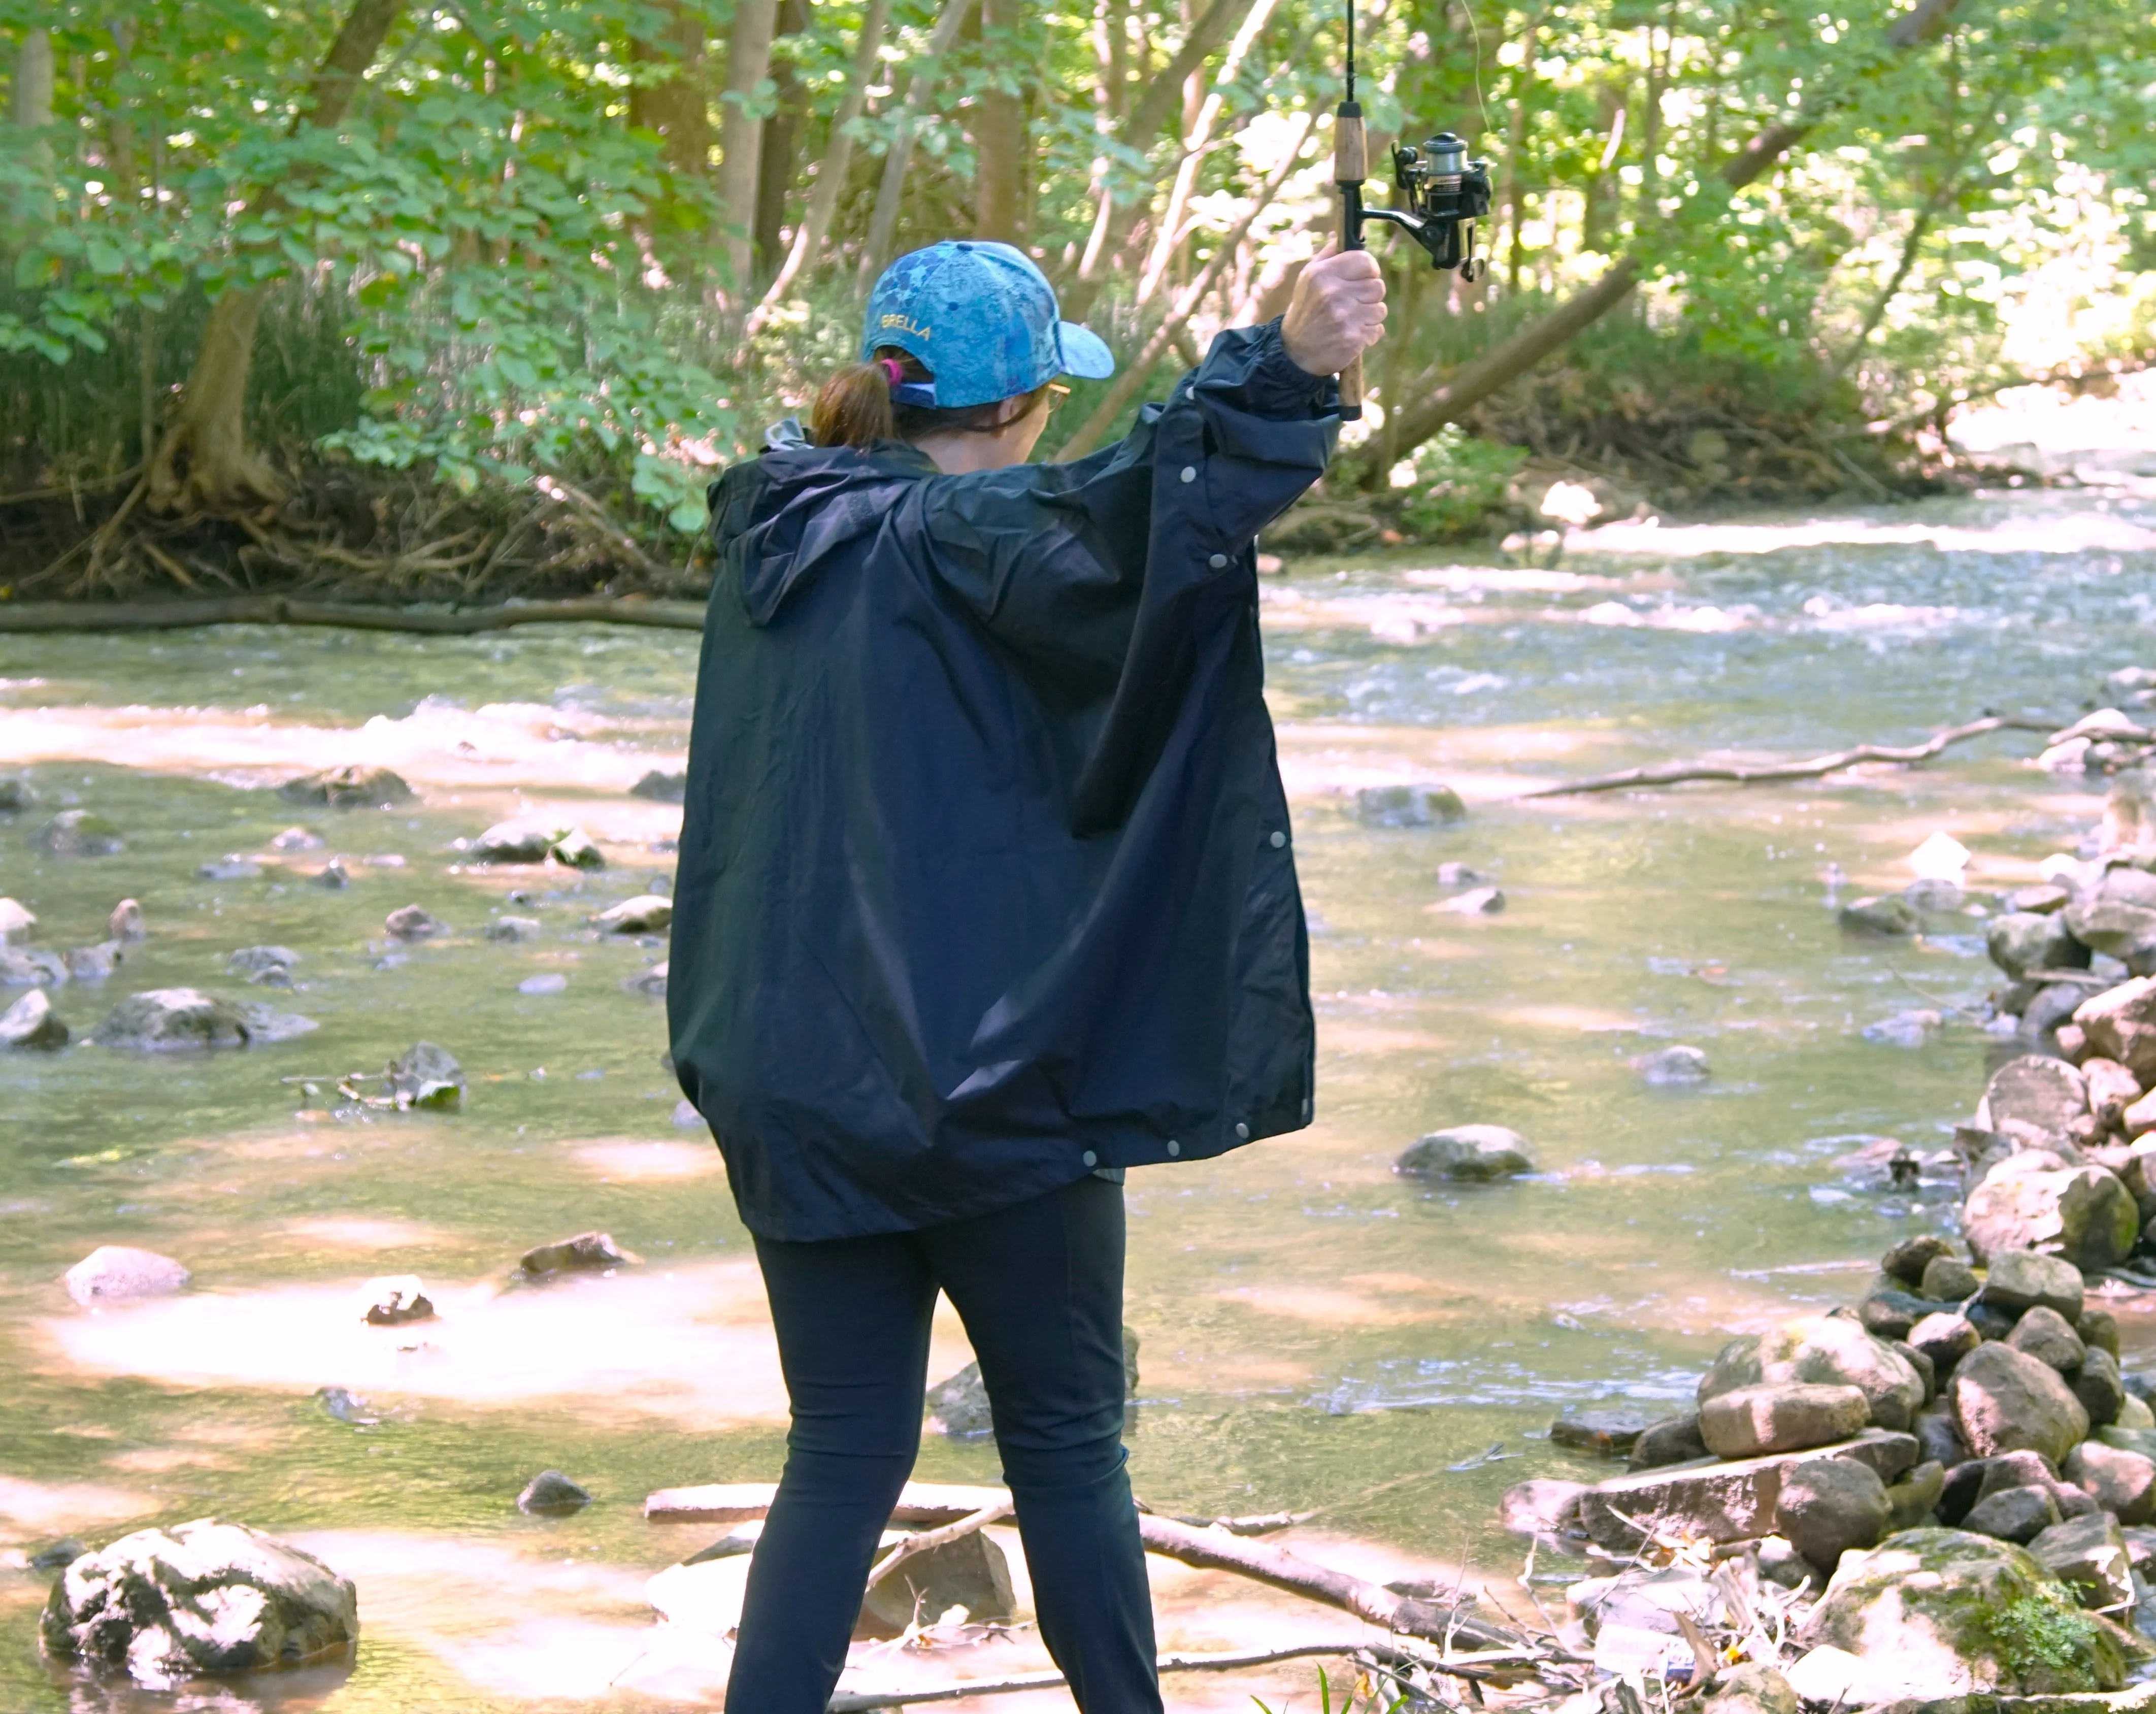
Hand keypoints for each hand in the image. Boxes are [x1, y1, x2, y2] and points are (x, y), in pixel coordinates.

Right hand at [1280, 238, 1386, 377]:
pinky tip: (1352, 334)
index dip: (1369, 270)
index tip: (1363, 278)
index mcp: (1323, 274)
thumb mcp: (1307, 279)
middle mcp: (1334, 293)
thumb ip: (1326, 257)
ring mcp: (1345, 317)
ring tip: (1352, 320)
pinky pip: (1377, 330)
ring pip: (1380, 309)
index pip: (1365, 261)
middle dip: (1370, 296)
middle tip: (1355, 303)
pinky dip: (1369, 334)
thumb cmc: (1305, 312)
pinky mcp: (1353, 339)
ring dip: (1370, 316)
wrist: (1295, 353)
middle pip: (1378, 286)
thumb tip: (1341, 237)